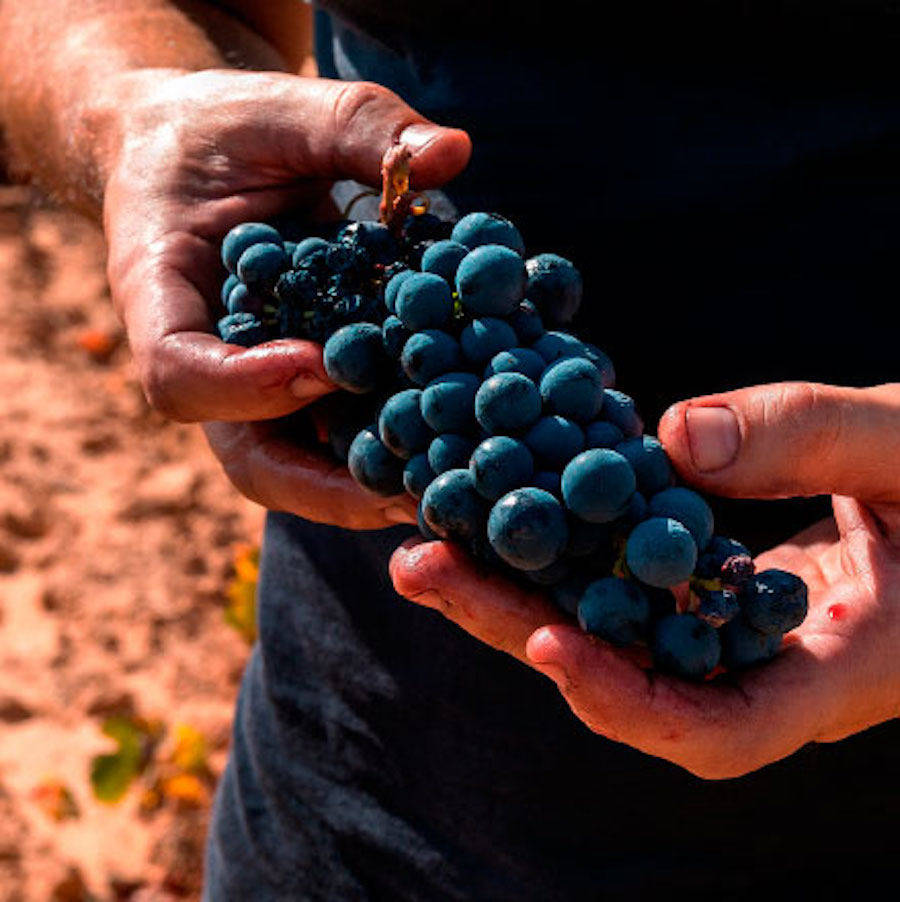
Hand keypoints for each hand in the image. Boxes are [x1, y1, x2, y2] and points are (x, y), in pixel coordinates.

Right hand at [102, 67, 469, 526]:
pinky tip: (457, 441)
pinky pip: (341, 429)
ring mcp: (259, 383)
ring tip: (446, 491)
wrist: (202, 154)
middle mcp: (209, 361)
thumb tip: (452, 153)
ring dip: (369, 485)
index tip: (320, 366)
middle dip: (322, 487)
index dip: (244, 386)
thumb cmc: (225, 128)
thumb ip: (358, 126)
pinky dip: (394, 441)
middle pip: (247, 456)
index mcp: (162, 294)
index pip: (177, 372)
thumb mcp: (280, 107)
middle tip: (403, 498)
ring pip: (300, 463)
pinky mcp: (306, 383)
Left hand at [390, 381, 899, 777]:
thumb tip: (676, 436)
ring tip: (427, 540)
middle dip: (518, 628)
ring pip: (608, 632)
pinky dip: (560, 554)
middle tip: (421, 568)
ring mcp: (728, 631)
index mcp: (837, 669)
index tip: (550, 646)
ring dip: (514, 590)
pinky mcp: (706, 588)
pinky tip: (501, 512)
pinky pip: (621, 585)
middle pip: (624, 679)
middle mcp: (762, 667)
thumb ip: (812, 438)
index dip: (627, 703)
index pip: (719, 729)